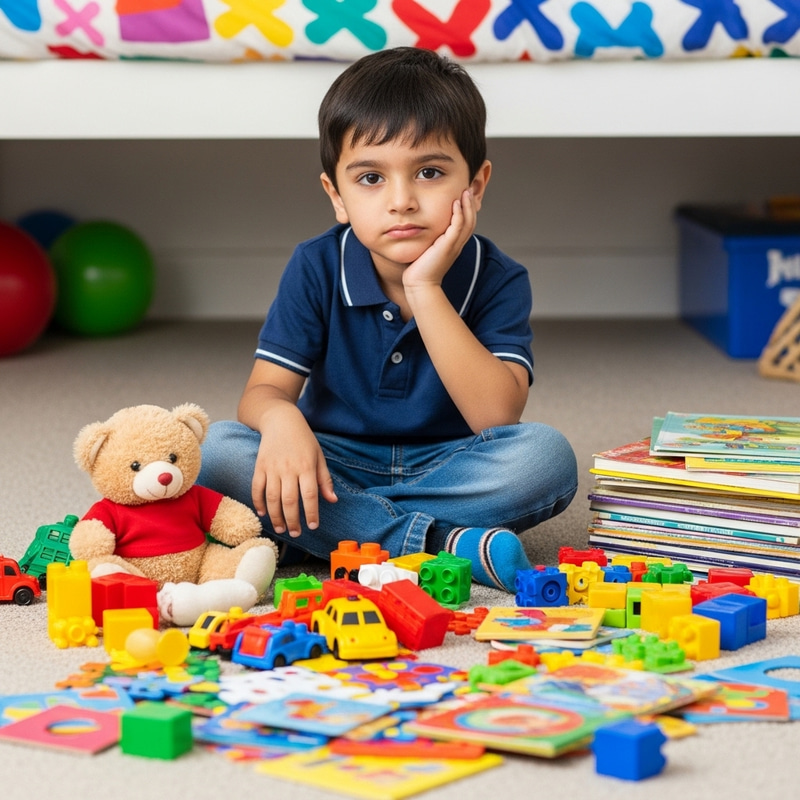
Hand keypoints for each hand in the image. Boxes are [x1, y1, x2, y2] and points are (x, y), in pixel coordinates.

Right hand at [251, 404, 336, 536]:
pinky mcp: (259, 467)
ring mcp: (272, 468)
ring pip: (272, 498)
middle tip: (296, 534)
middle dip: (292, 520)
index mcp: (306, 466)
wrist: (281, 421)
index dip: (311, 513)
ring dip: (276, 516)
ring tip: (281, 529)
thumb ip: (325, 480)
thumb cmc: (303, 440)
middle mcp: (288, 469)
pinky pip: (257, 488)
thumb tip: (332, 500)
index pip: (309, 495)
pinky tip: (263, 514)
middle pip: (289, 500)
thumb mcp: (319, 456)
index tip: (313, 526)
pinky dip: (259, 503)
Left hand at [402, 188, 476, 290]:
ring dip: (467, 206)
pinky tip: (455, 204)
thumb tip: (421, 229)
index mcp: (453, 246)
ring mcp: (454, 246)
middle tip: (467, 190)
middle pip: (470, 221)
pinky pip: (457, 227)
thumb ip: (429, 239)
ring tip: (464, 192)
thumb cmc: (419, 270)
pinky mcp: (448, 247)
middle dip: (470, 205)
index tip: (462, 197)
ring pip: (467, 222)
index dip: (467, 211)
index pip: (465, 225)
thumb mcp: (427, 250)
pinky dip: (458, 214)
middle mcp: (457, 245)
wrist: (420, 284)